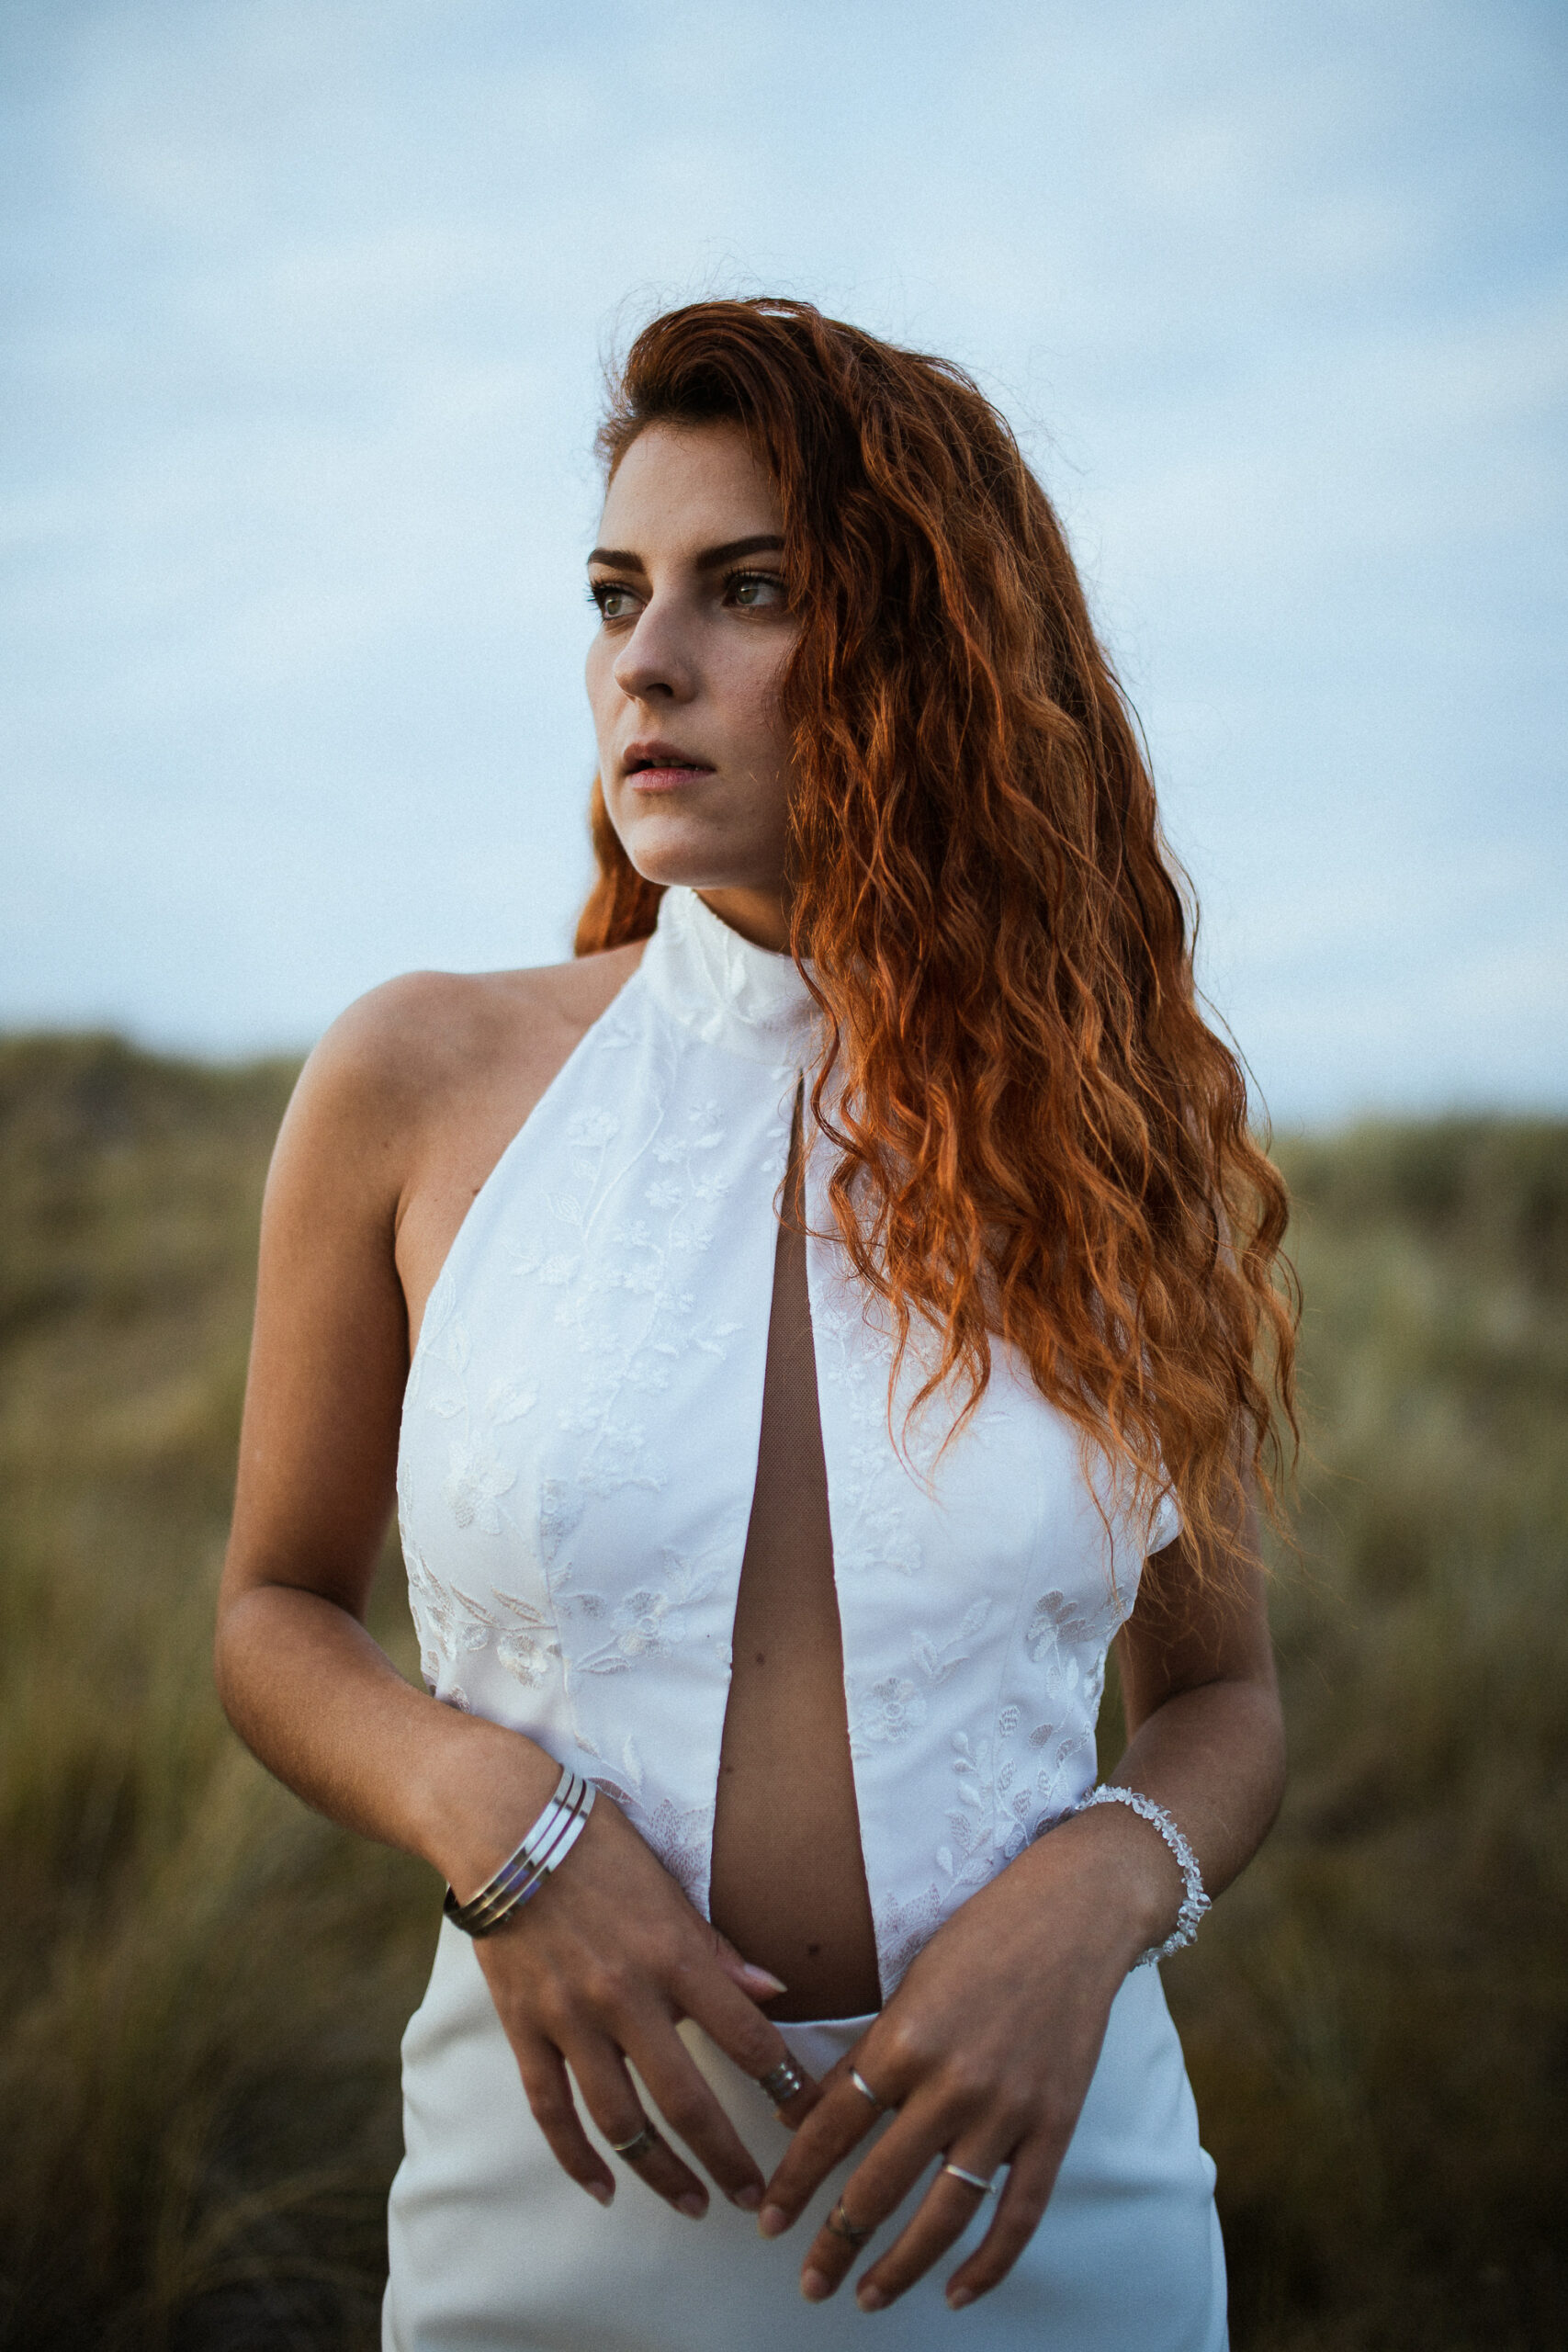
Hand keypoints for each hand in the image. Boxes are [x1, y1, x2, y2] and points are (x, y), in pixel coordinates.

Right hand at [471, 1790, 819, 2217]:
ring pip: (621, 2121)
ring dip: (661, 2173)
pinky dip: (577, 2158)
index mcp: (672, 1954)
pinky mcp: (523, 2027)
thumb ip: (716, 1951)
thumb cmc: (598, 1846)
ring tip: (693, 2203)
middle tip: (757, 2198)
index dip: (784, 2086)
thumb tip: (772, 1994)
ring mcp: (569, 2017)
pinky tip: (605, 2190)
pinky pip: (551, 2109)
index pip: (745, 2037)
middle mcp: (623, 1995)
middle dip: (727, 2157)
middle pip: (686, 2101)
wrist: (504, 1826)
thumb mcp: (669, 1887)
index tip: (808, 2120)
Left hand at [756, 1807, 1170, 2310]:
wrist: (1075, 1913)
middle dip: (835, 2241)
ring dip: (900, 2267)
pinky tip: (957, 2294)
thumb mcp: (907, 1984)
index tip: (770, 2221)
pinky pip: (1018, 2215)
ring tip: (868, 2298)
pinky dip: (988, 2265)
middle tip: (809, 2281)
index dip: (795, 2182)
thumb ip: (864, 2056)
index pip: (832, 2129)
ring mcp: (1008, 2110)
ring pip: (944, 2215)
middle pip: (879, 2185)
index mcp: (905, 2038)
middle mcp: (952, 2081)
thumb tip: (807, 2119)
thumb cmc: (981, 1937)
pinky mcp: (1054, 2126)